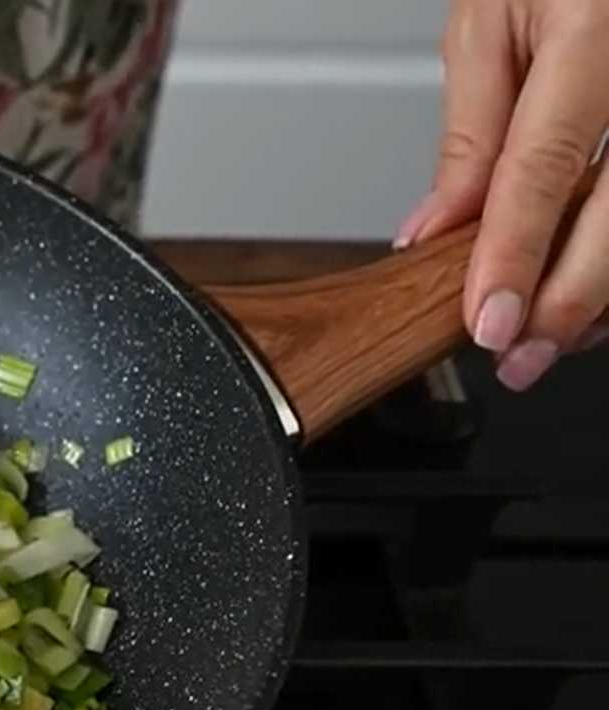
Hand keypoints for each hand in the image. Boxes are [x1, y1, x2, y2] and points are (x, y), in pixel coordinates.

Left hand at [399, 0, 608, 390]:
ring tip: (556, 337)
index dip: (516, 252)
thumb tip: (439, 229)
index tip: (491, 319)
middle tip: (521, 354)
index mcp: (597, 23)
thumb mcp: (490, 21)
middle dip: (571, 297)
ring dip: (605, 290)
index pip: (546, 164)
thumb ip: (473, 130)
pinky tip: (594, 292)